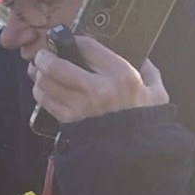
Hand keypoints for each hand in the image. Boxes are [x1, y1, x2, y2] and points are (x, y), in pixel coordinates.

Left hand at [28, 36, 167, 124]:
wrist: (137, 154)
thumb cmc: (146, 122)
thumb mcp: (157, 93)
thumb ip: (149, 71)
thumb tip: (142, 58)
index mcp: (121, 76)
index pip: (88, 47)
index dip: (74, 40)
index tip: (71, 40)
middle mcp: (97, 89)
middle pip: (57, 66)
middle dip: (44, 57)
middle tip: (43, 54)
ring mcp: (81, 107)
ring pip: (46, 85)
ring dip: (38, 75)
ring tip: (37, 70)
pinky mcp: (70, 122)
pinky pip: (47, 103)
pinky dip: (41, 93)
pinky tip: (42, 89)